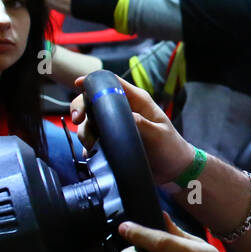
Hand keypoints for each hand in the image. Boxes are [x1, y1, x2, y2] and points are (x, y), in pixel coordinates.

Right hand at [70, 73, 195, 184]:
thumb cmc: (170, 148)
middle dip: (81, 108)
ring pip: (90, 122)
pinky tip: (92, 154)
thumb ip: (141, 124)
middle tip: (78, 120)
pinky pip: (93, 141)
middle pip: (94, 100)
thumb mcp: (158, 135)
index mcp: (136, 101)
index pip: (112, 82)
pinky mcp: (112, 142)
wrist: (173, 171)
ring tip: (90, 144)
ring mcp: (116, 126)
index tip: (78, 84)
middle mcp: (124, 110)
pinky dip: (89, 147)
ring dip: (85, 132)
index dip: (93, 80)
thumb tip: (124, 115)